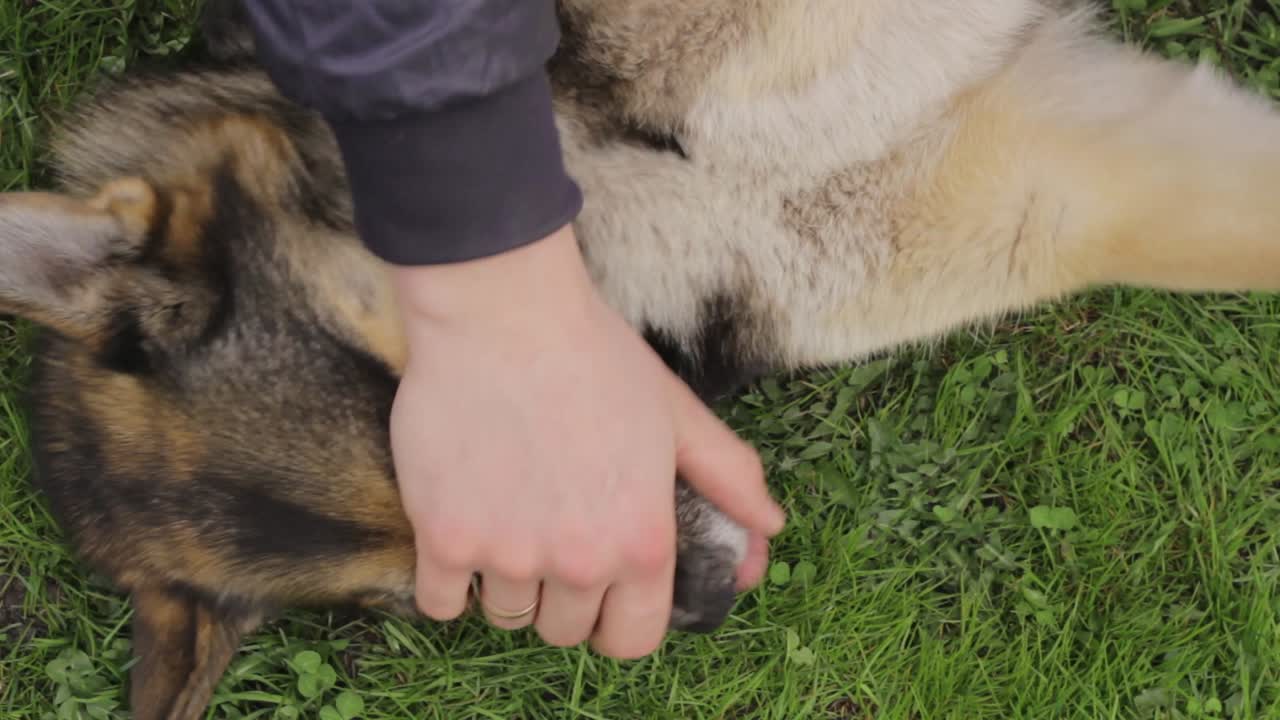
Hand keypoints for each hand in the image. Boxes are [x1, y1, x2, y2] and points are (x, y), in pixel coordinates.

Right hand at [387, 223, 784, 658]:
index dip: (622, 622)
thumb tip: (769, 527)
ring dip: (509, 585)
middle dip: (564, 596)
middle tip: (554, 534)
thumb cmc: (594, 356)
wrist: (502, 313)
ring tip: (510, 521)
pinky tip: (463, 537)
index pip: (633, 640)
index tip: (605, 597)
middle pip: (564, 630)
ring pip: (506, 616)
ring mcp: (507, 555)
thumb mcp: (677, 413)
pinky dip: (450, 584)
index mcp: (642, 542)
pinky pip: (440, 604)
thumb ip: (729, 477)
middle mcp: (578, 562)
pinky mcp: (444, 538)